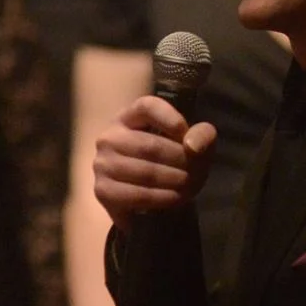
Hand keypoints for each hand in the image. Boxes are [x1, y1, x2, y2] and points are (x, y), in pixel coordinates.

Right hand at [93, 96, 217, 226]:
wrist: (146, 196)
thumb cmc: (170, 161)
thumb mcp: (190, 144)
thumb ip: (202, 135)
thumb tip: (193, 146)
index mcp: (130, 116)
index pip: (147, 107)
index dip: (170, 118)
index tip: (186, 134)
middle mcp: (110, 137)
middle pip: (151, 146)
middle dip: (182, 162)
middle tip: (199, 173)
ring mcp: (103, 163)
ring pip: (146, 172)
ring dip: (176, 182)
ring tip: (192, 186)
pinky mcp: (103, 190)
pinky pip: (138, 195)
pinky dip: (163, 198)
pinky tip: (176, 198)